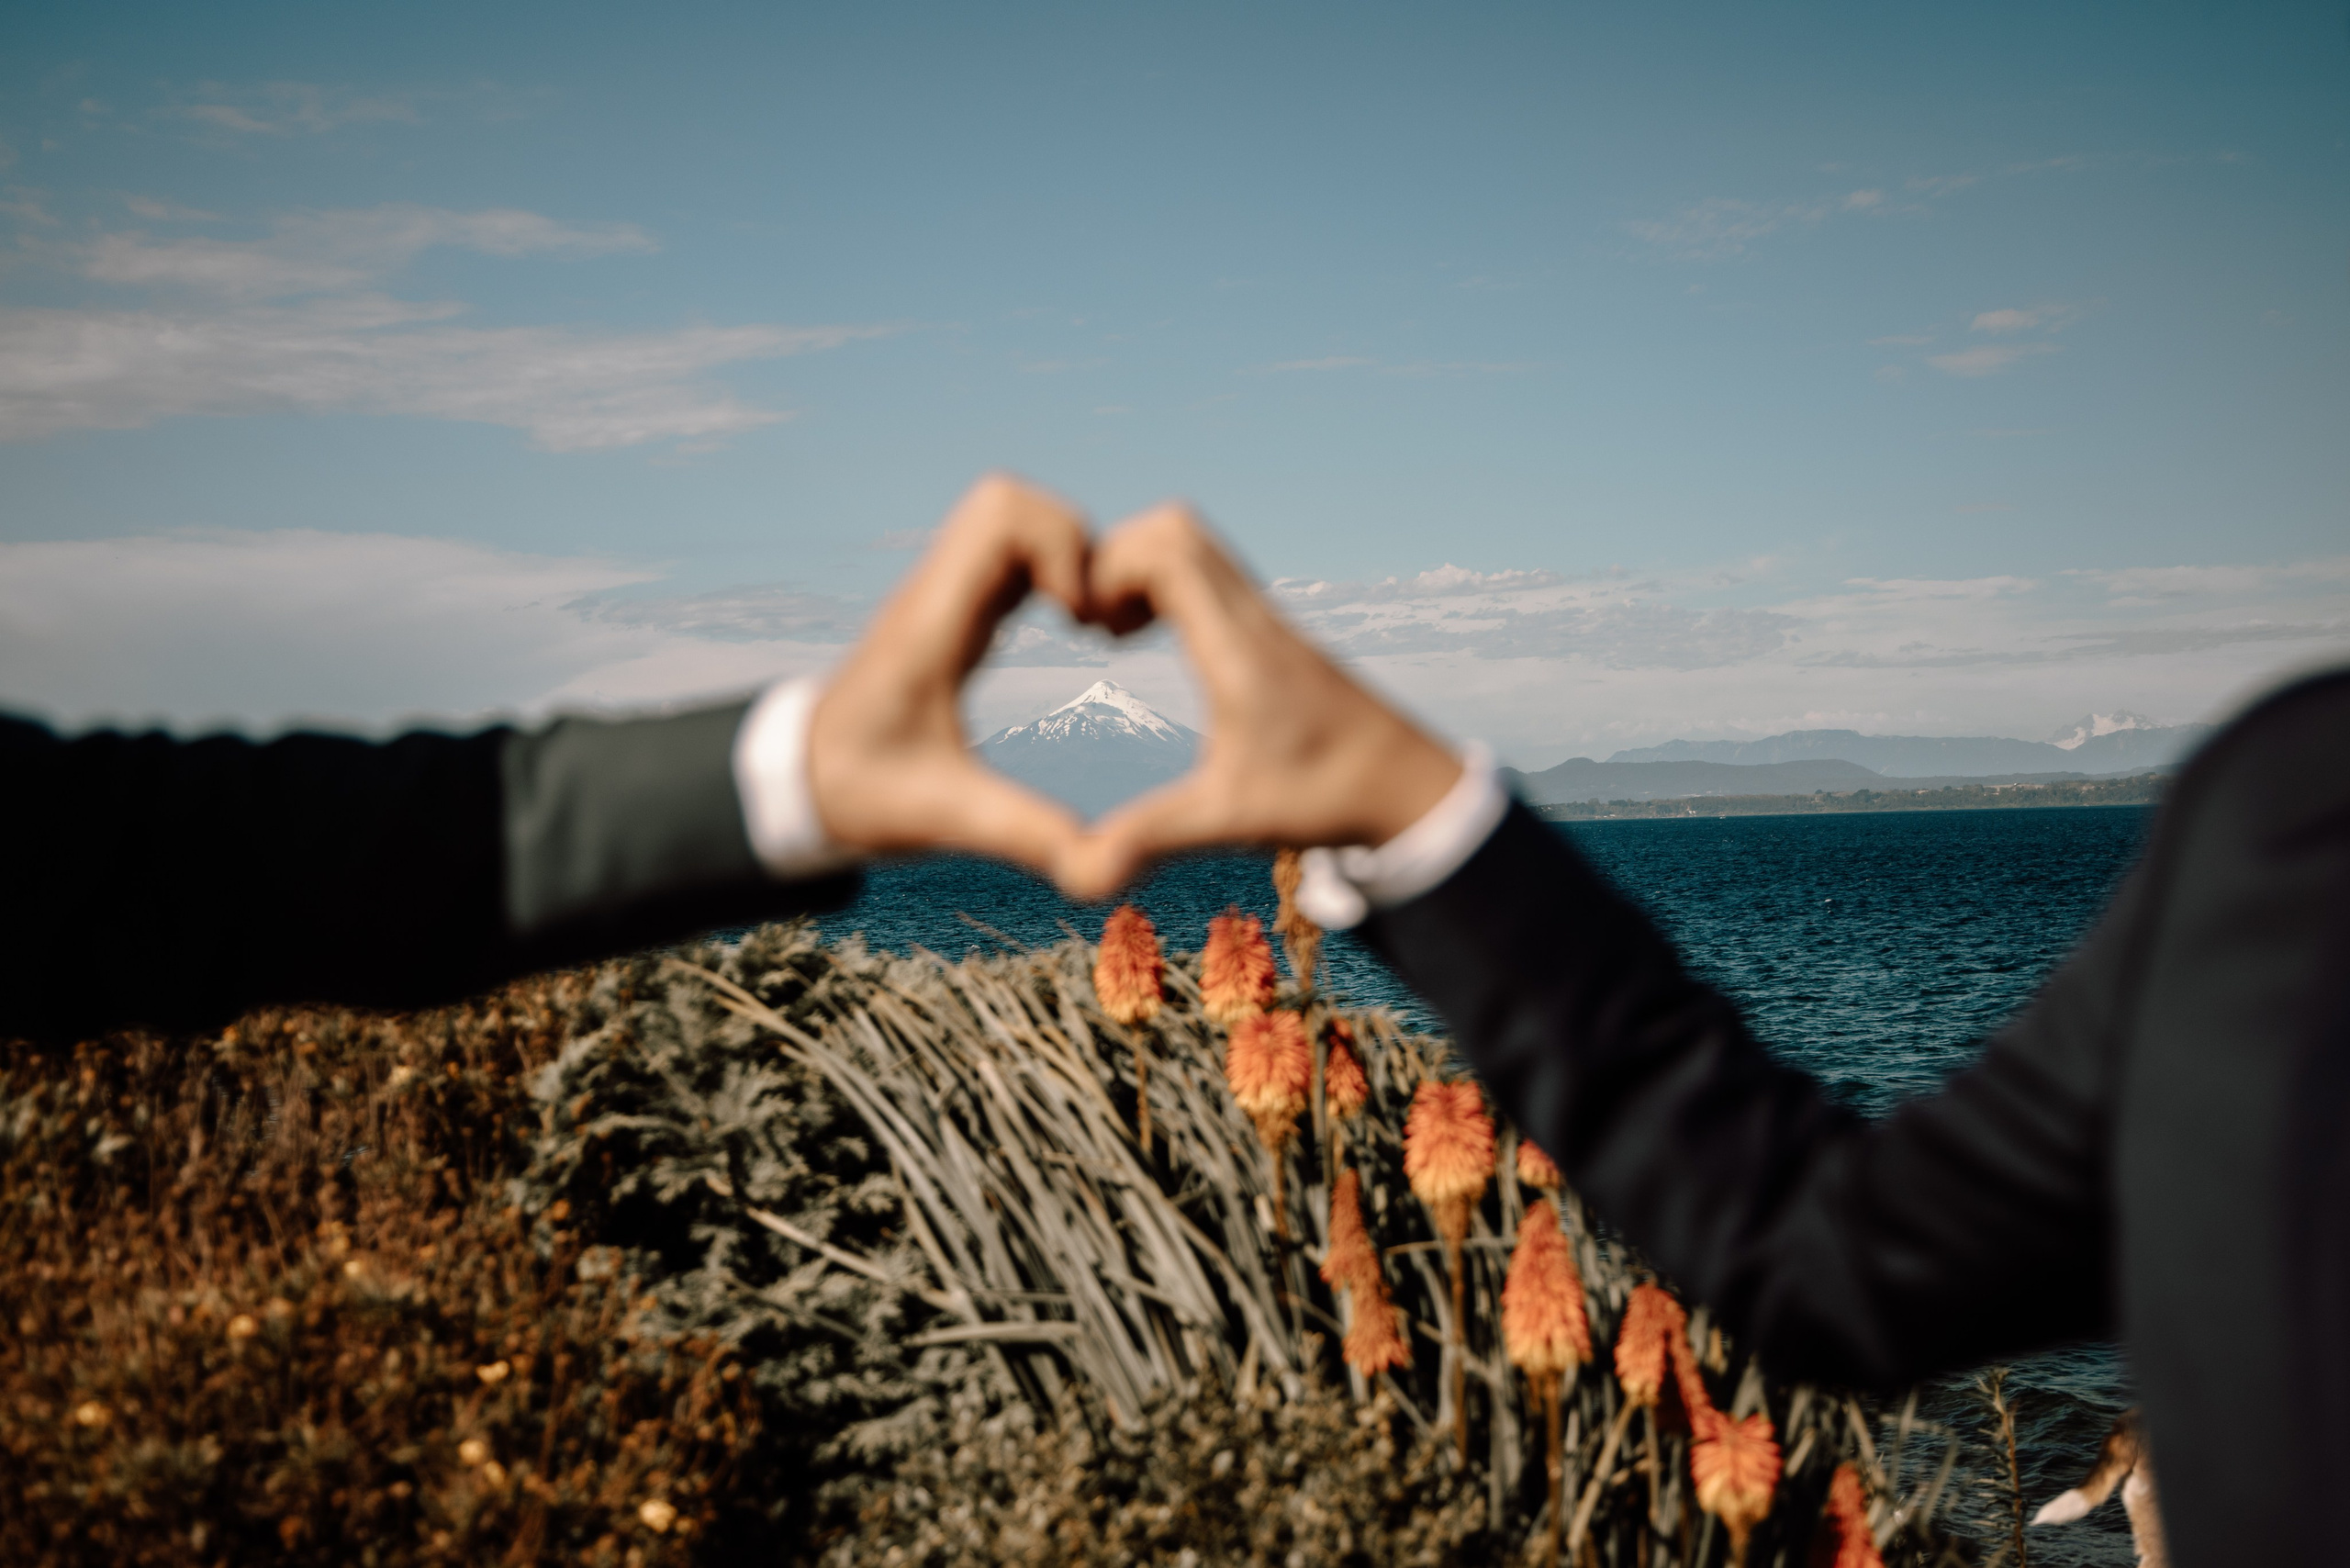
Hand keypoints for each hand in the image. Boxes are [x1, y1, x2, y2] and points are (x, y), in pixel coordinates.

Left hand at [810, 474, 1093, 874]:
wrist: (797, 782)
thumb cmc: (859, 795)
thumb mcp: (947, 818)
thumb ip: (1025, 834)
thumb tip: (1103, 867)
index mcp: (932, 625)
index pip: (998, 516)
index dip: (1061, 545)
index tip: (1080, 618)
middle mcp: (936, 595)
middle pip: (1011, 502)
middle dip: (1074, 542)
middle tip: (1095, 618)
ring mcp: (943, 597)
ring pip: (1011, 520)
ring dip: (1066, 554)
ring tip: (1091, 623)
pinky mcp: (953, 611)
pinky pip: (1009, 555)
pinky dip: (1052, 572)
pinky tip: (1073, 627)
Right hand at [1060, 503, 1460, 899]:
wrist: (1412, 790)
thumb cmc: (1327, 800)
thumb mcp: (1230, 819)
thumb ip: (1152, 836)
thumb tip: (1083, 871)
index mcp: (1237, 648)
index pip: (1166, 550)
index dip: (1109, 569)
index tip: (1087, 626)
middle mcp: (1254, 619)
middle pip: (1176, 527)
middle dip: (1116, 559)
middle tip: (1094, 623)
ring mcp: (1267, 621)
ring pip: (1196, 544)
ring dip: (1142, 569)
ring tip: (1116, 632)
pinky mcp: (1274, 635)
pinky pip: (1213, 574)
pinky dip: (1169, 585)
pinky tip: (1153, 640)